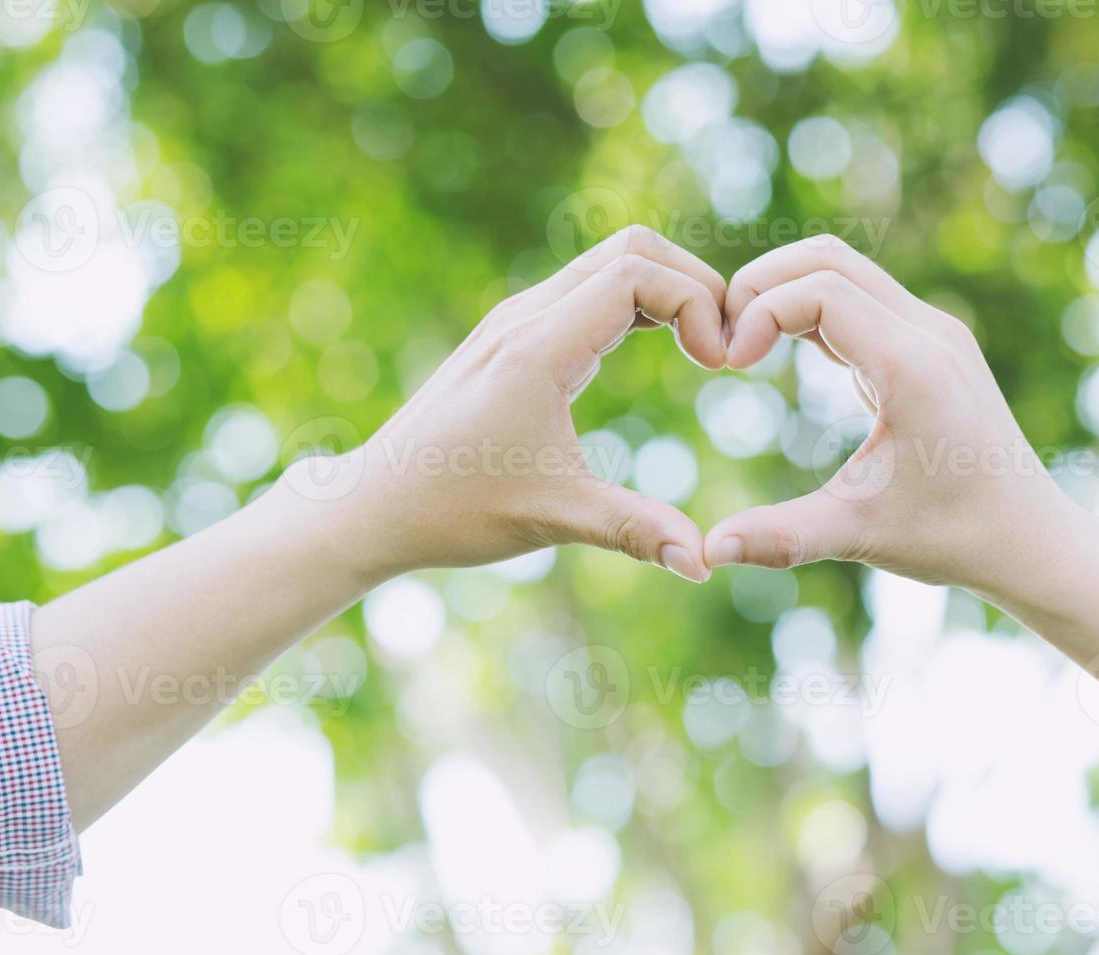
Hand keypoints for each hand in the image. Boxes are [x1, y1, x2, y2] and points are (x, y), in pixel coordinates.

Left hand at [291, 226, 726, 584]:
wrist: (373, 503)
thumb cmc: (454, 509)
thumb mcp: (554, 518)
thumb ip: (635, 531)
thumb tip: (705, 563)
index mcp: (537, 347)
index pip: (636, 273)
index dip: (695, 303)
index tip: (717, 365)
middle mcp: (525, 317)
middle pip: (631, 247)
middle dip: (693, 283)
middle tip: (725, 347)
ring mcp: (516, 320)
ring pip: (608, 262)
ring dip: (665, 289)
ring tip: (703, 348)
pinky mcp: (512, 336)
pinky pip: (588, 289)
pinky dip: (636, 302)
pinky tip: (661, 347)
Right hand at [705, 236, 1083, 595]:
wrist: (1029, 537)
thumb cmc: (952, 537)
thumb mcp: (859, 534)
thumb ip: (781, 538)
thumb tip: (708, 553)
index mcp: (913, 367)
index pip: (820, 290)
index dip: (758, 313)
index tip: (728, 366)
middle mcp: (930, 332)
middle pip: (828, 259)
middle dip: (761, 285)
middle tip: (720, 341)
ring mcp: (935, 331)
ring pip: (844, 268)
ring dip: (784, 290)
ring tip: (741, 344)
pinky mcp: (931, 342)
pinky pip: (860, 296)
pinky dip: (810, 306)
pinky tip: (776, 349)